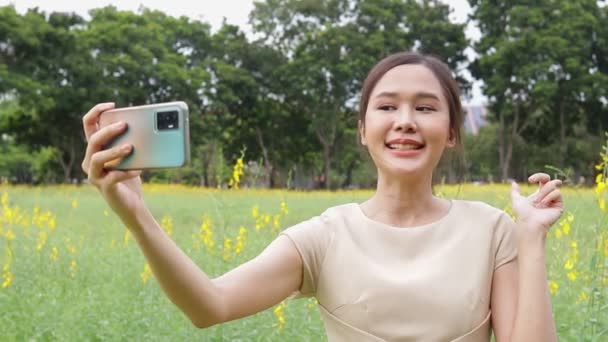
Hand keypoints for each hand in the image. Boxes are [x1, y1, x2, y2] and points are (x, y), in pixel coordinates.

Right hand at [81, 103, 144, 226]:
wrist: (132, 204)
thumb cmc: (131, 177)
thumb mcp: (132, 156)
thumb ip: (131, 141)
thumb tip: (147, 125)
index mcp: (96, 149)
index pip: (88, 125)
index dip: (96, 112)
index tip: (112, 105)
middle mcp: (90, 161)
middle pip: (93, 140)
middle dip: (108, 130)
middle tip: (124, 125)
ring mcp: (95, 175)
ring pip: (97, 158)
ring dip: (114, 151)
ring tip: (130, 147)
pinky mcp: (105, 188)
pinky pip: (112, 177)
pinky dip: (126, 172)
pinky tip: (138, 170)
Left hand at [510, 173, 563, 235]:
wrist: (528, 224)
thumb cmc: (522, 214)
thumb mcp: (516, 200)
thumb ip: (515, 192)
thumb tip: (514, 183)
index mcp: (539, 194)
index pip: (543, 180)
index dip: (538, 176)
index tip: (530, 180)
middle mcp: (548, 197)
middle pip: (552, 180)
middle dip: (542, 177)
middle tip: (535, 181)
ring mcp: (554, 201)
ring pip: (553, 185)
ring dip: (543, 192)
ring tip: (537, 202)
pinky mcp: (559, 206)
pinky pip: (557, 193)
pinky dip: (549, 196)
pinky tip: (543, 204)